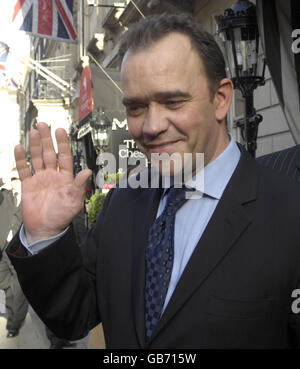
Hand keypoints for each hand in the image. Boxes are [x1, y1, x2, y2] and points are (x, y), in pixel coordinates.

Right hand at [14, 123, 91, 243]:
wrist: (45, 229)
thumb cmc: (62, 216)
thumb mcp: (74, 201)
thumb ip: (79, 185)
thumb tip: (88, 171)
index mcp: (66, 178)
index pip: (65, 156)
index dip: (63, 143)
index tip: (60, 130)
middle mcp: (53, 175)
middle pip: (50, 153)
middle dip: (47, 139)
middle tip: (43, 125)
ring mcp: (40, 179)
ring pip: (37, 157)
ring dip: (35, 145)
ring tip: (33, 131)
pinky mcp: (28, 184)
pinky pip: (24, 169)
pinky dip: (21, 159)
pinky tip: (20, 148)